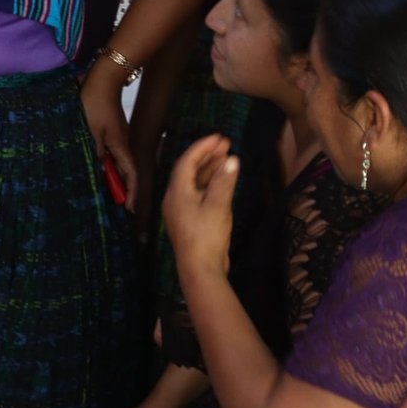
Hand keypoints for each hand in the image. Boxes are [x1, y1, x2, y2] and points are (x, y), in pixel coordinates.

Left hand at [81, 61, 136, 204]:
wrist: (102, 79)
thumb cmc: (95, 104)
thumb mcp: (91, 131)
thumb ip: (94, 152)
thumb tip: (97, 172)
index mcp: (121, 146)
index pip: (131, 174)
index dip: (131, 193)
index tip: (128, 209)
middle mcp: (122, 143)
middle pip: (125, 171)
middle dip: (122, 189)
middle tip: (115, 206)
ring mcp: (117, 137)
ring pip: (117, 162)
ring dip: (112, 177)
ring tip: (105, 192)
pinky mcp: (111, 131)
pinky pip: (111, 152)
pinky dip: (106, 164)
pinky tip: (98, 168)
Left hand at [163, 132, 238, 277]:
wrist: (200, 269)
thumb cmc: (207, 236)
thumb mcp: (219, 206)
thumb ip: (225, 181)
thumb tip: (232, 160)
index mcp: (176, 192)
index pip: (187, 161)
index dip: (202, 147)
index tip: (219, 137)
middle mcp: (174, 198)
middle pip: (189, 170)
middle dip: (207, 156)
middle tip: (225, 143)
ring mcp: (180, 209)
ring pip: (193, 182)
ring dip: (209, 169)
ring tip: (227, 158)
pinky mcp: (189, 219)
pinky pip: (197, 194)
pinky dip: (209, 184)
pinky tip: (223, 181)